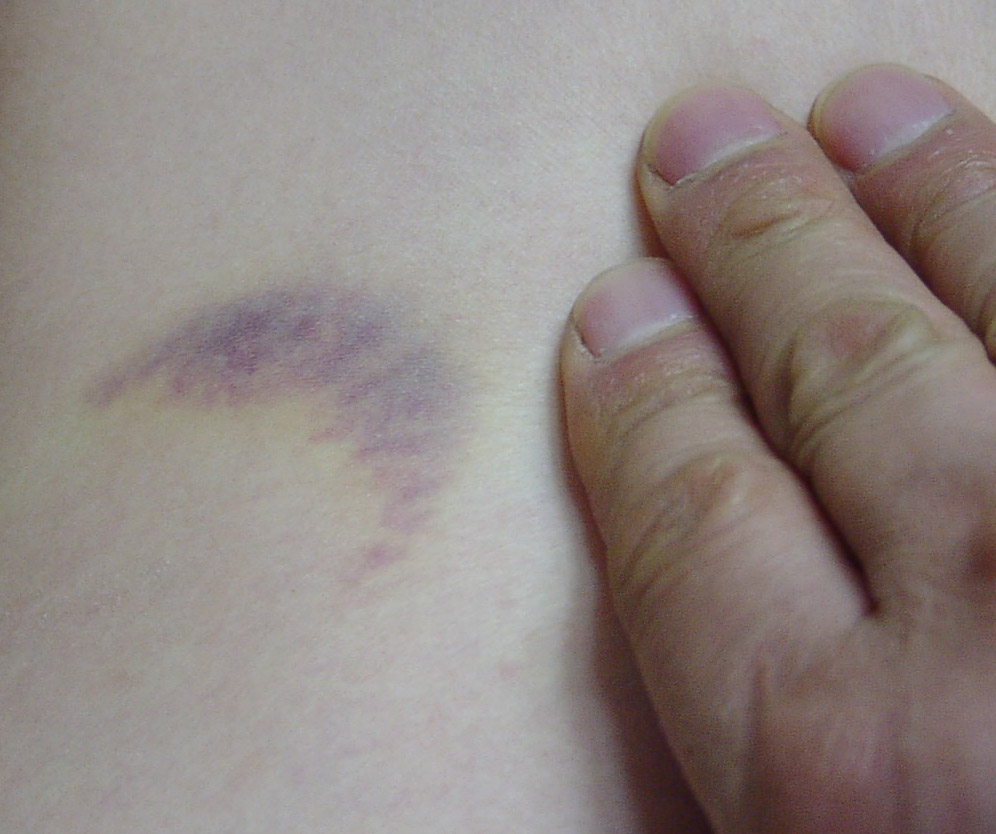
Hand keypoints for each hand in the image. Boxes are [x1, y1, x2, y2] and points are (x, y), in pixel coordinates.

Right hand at [562, 64, 995, 832]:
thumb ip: (773, 760)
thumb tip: (726, 660)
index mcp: (852, 778)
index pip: (691, 513)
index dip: (642, 396)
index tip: (614, 312)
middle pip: (832, 369)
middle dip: (753, 241)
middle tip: (699, 146)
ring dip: (923, 187)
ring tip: (860, 114)